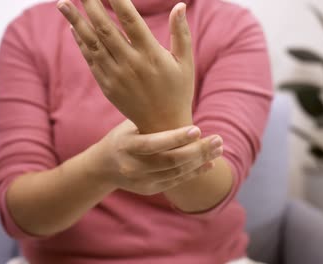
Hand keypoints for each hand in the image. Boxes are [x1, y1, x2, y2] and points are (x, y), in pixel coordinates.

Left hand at [58, 0, 194, 132]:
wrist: (162, 126)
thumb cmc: (178, 91)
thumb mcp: (185, 63)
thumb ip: (181, 33)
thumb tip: (179, 5)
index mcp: (151, 55)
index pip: (130, 19)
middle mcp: (130, 64)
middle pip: (105, 27)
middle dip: (90, 4)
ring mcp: (116, 76)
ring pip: (91, 43)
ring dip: (75, 21)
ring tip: (62, 3)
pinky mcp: (107, 86)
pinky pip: (90, 60)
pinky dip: (80, 42)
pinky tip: (73, 27)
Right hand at [86, 120, 223, 195]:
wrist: (104, 166)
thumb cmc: (123, 137)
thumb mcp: (130, 125)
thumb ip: (151, 121)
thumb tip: (182, 108)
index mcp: (126, 145)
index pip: (154, 143)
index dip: (177, 138)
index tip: (198, 129)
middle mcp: (132, 166)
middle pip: (170, 161)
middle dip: (197, 151)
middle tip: (218, 140)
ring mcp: (140, 180)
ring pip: (177, 173)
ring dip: (201, 161)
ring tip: (218, 149)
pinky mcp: (149, 189)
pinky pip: (176, 181)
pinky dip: (194, 172)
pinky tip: (209, 163)